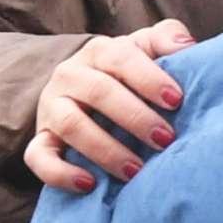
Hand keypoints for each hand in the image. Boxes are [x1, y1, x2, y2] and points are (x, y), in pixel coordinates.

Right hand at [25, 20, 194, 191]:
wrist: (87, 93)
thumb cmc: (127, 75)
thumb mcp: (144, 50)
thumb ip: (165, 39)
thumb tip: (185, 46)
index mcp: (97, 52)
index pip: (118, 58)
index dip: (148, 78)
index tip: (176, 101)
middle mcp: (68, 76)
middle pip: (96, 91)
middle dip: (133, 117)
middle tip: (165, 140)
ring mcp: (51, 108)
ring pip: (69, 124)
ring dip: (104, 148)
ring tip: (136, 170)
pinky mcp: (42, 138)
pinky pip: (38, 156)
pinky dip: (59, 172)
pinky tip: (88, 183)